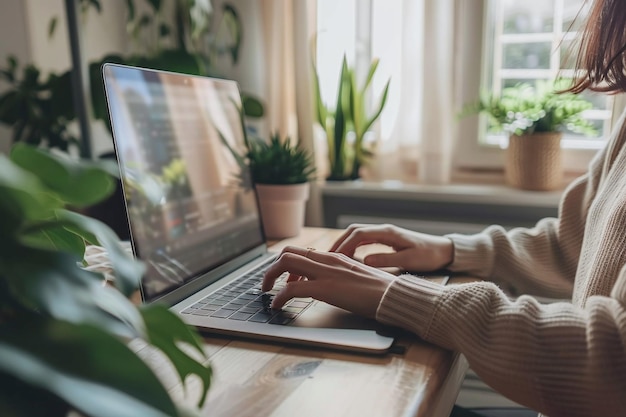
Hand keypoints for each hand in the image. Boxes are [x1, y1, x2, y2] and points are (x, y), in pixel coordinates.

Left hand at [262, 246, 395, 317]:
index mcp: (335, 256)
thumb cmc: (380, 290)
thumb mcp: (356, 276)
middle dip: (272, 268)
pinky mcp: (325, 288)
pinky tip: (277, 306)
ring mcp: (326, 272)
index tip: (284, 278)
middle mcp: (327, 260)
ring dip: (270, 278)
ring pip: (285, 263)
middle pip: (288, 252)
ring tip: (267, 293)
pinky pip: (292, 288)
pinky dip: (279, 296)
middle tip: (268, 284)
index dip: (286, 263)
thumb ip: (339, 275)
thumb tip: (328, 284)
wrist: (394, 296)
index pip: (301, 250)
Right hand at [330, 223, 453, 272]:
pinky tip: (348, 256)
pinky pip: (364, 240)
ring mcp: (384, 234)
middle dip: (339, 242)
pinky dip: (353, 246)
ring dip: (344, 244)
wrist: (444, 251)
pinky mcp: (386, 239)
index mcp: (388, 232)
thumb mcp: (408, 260)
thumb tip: (364, 261)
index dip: (344, 244)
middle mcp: (384, 230)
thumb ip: (386, 260)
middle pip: (354, 231)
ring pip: (357, 235)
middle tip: (327, 257)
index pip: (359, 234)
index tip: (334, 256)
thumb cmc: (429, 255)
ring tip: (334, 258)